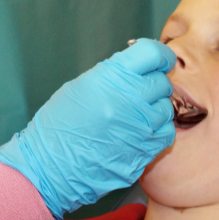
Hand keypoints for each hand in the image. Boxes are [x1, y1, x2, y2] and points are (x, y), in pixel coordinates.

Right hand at [0, 39, 175, 218]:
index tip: (160, 60)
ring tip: (134, 115)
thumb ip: (113, 75)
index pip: (152, 54)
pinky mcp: (145, 151)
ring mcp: (140, 127)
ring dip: (155, 108)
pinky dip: (157, 130)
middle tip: (138, 92)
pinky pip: (166, 133)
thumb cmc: (58, 124)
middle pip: (161, 82)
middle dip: (153, 84)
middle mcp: (130, 99)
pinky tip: (139, 132)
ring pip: (166, 108)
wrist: (51, 165)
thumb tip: (137, 70)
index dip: (160, 55)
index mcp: (111, 77)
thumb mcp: (80, 86)